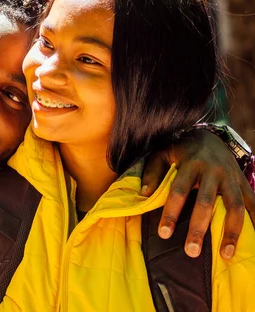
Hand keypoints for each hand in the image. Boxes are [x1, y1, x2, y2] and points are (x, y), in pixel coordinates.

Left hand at [142, 129, 253, 259]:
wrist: (209, 135)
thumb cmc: (180, 149)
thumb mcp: (161, 153)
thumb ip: (153, 173)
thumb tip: (145, 195)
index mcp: (190, 164)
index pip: (178, 191)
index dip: (171, 213)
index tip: (164, 234)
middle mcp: (213, 170)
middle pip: (206, 202)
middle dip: (198, 228)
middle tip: (191, 251)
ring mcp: (231, 176)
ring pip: (235, 206)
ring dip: (231, 232)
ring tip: (225, 255)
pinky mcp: (243, 182)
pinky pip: (253, 203)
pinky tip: (253, 240)